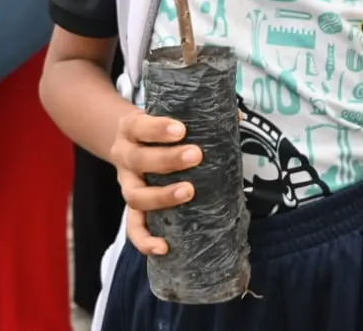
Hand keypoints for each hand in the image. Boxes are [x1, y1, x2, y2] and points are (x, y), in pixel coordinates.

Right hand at [111, 108, 198, 255]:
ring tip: (188, 192)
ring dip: (161, 196)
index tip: (182, 129)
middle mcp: (124, 157)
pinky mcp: (132, 209)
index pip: (139, 127)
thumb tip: (238, 115)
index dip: (157, 129)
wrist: (131, 142)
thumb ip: (199, 114)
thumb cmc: (160, 130)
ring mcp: (126, 185)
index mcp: (131, 129)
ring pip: (134, 196)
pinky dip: (144, 241)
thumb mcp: (170, 116)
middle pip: (138, 160)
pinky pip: (133, 229)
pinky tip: (164, 247)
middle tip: (196, 155)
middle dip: (167, 159)